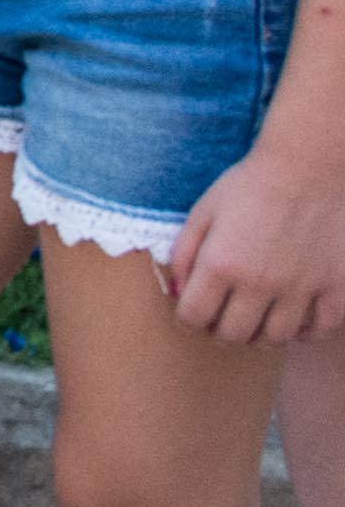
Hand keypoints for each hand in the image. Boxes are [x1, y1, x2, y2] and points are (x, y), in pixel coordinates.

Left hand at [174, 136, 344, 344]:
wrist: (306, 168)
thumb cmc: (248, 186)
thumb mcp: (202, 212)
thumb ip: (184, 254)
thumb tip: (178, 292)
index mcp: (221, 265)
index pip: (194, 318)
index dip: (188, 320)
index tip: (192, 314)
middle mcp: (260, 283)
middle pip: (234, 336)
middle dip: (221, 332)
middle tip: (222, 320)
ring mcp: (302, 289)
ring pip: (276, 338)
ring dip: (261, 335)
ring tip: (256, 319)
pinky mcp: (336, 287)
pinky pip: (320, 329)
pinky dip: (305, 331)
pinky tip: (294, 320)